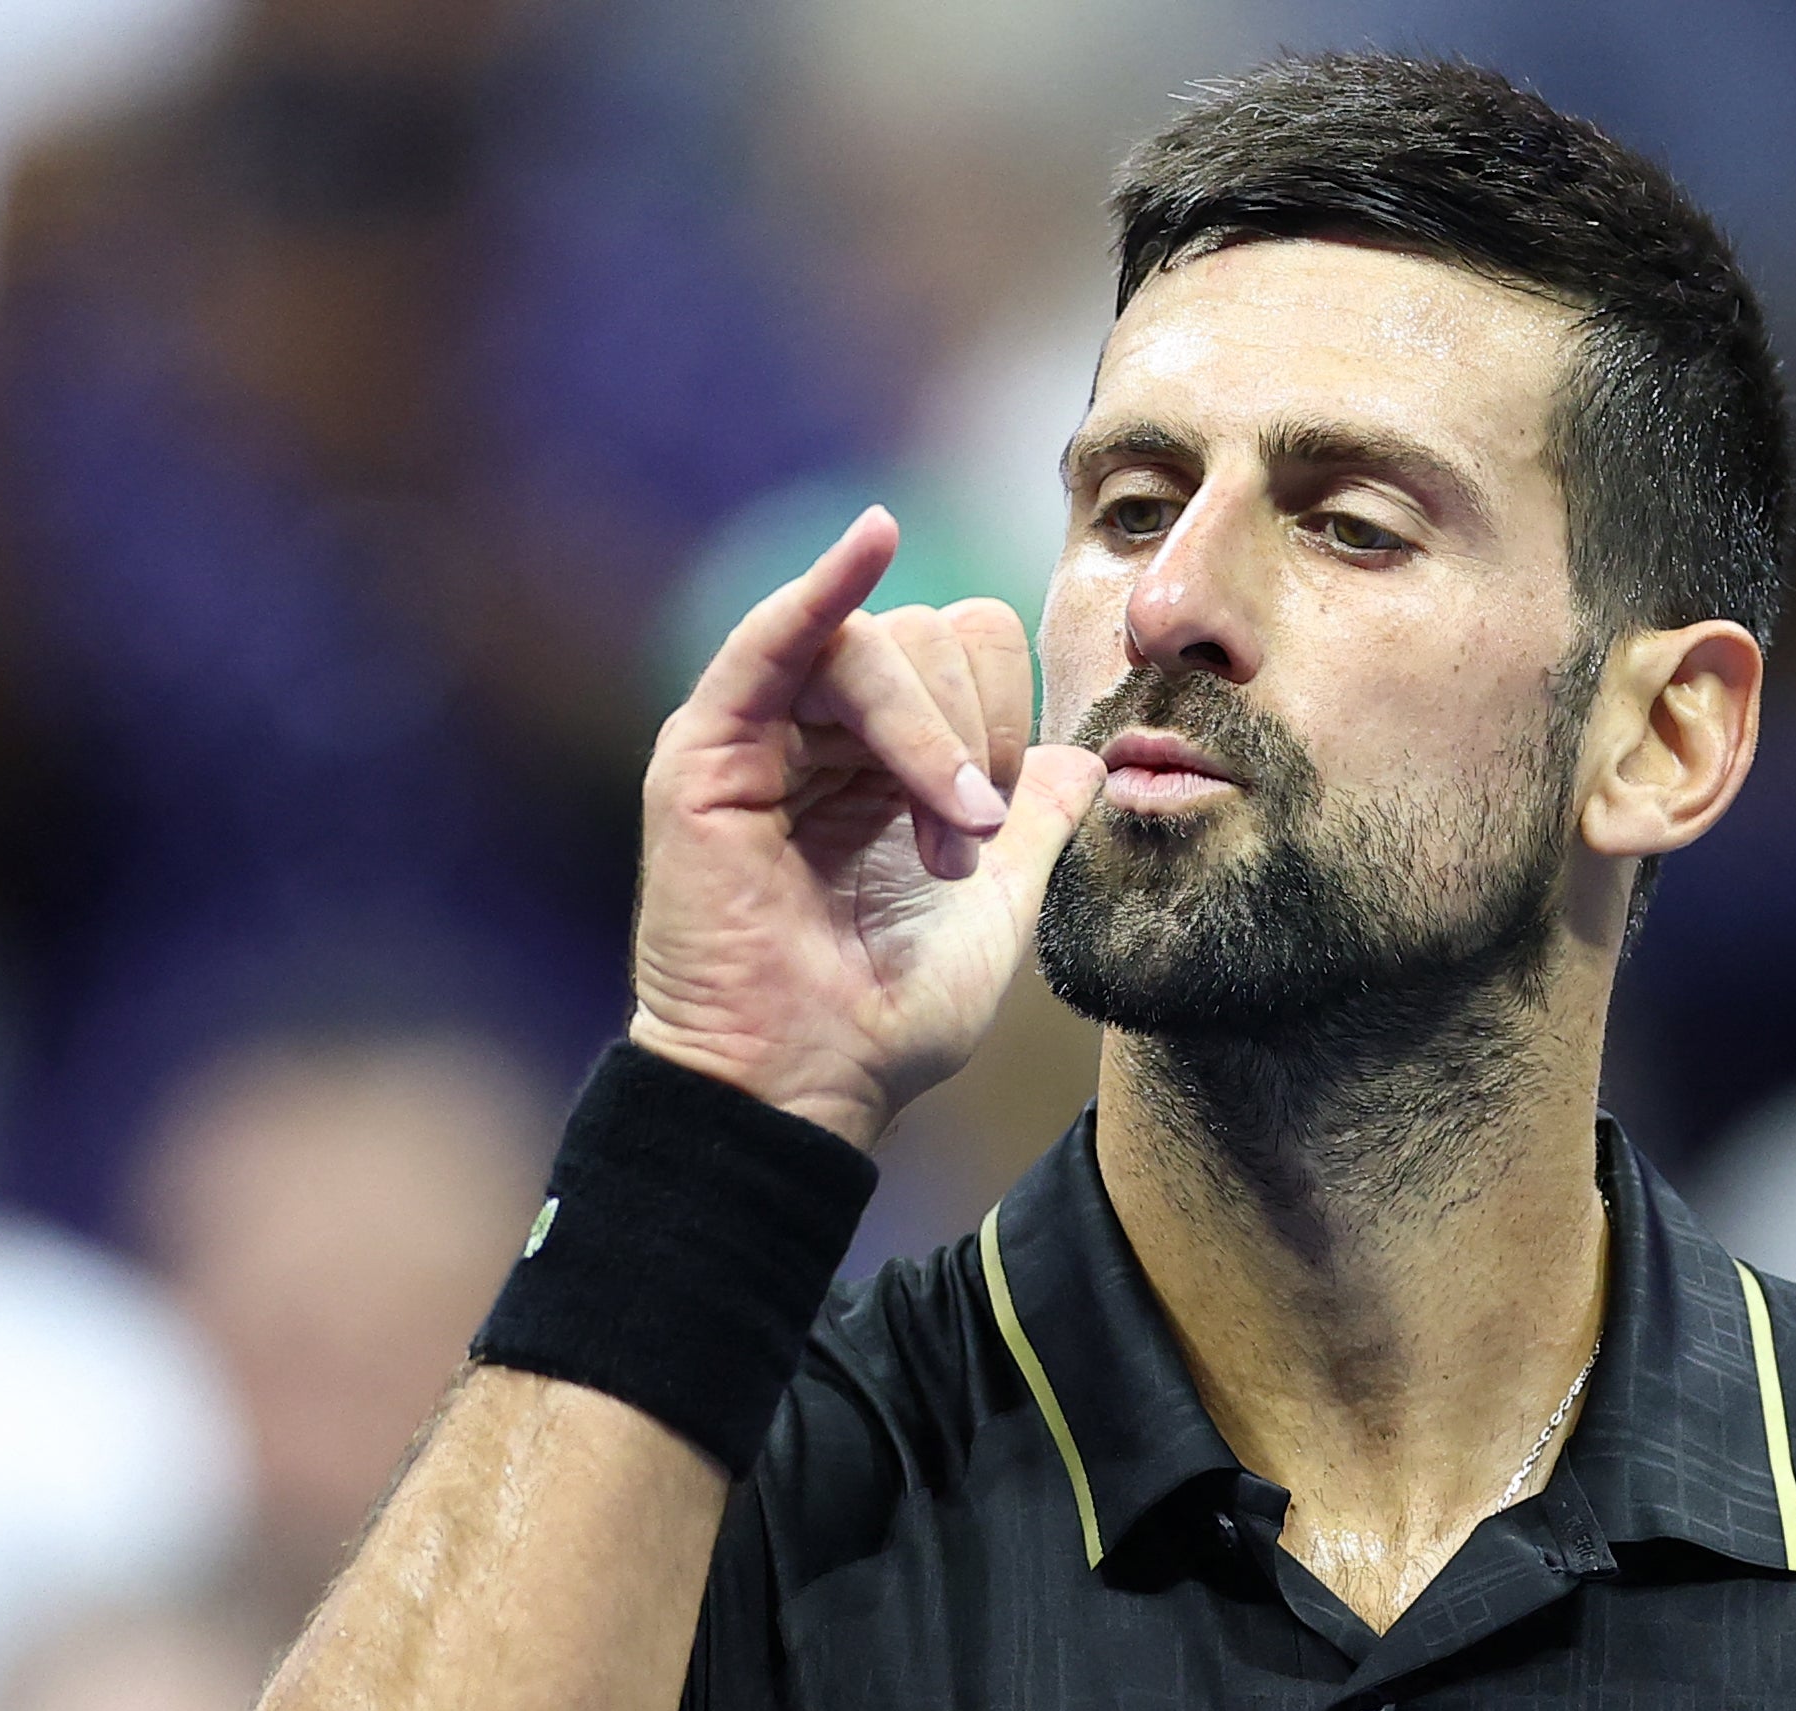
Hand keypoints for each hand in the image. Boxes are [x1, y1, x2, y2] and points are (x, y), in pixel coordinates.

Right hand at [627, 508, 1103, 1148]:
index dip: (1010, 713)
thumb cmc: (885, 1018)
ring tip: (942, 836)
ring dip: (931, 735)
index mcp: (885, 761)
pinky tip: (873, 540)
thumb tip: (1085, 755)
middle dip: (975, 733)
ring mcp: (760, 737)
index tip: (1005, 817)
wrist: (805, 1085)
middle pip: (929, 638)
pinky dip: (824, 586)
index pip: (968, 653)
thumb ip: (1038, 824)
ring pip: (874, 648)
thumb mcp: (999, 908)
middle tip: (967, 839)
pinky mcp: (710, 752)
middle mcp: (819, 735)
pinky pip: (772, 637)